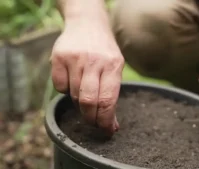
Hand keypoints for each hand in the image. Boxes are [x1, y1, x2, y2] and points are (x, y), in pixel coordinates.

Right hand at [50, 21, 123, 135]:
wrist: (87, 24)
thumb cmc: (104, 52)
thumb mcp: (115, 68)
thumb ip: (112, 94)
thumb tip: (111, 125)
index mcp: (113, 65)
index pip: (107, 101)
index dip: (105, 121)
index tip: (106, 131)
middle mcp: (94, 61)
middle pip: (88, 102)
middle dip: (90, 118)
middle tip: (93, 122)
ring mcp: (75, 58)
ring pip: (73, 96)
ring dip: (79, 103)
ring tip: (84, 93)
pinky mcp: (58, 57)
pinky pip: (59, 87)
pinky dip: (66, 91)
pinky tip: (73, 80)